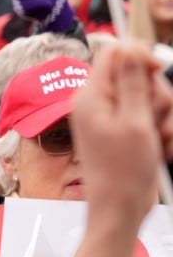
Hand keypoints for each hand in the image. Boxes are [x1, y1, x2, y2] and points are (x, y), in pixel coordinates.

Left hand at [70, 43, 162, 256]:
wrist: (120, 209)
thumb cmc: (123, 171)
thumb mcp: (134, 122)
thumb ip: (132, 82)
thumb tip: (128, 46)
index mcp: (91, 96)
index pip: (113, 53)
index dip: (139, 56)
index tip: (157, 71)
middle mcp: (100, 104)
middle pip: (138, 75)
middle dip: (158, 95)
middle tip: (158, 120)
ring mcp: (114, 119)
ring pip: (151, 97)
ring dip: (165, 117)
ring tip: (163, 141)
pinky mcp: (127, 133)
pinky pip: (152, 118)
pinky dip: (163, 130)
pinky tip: (164, 149)